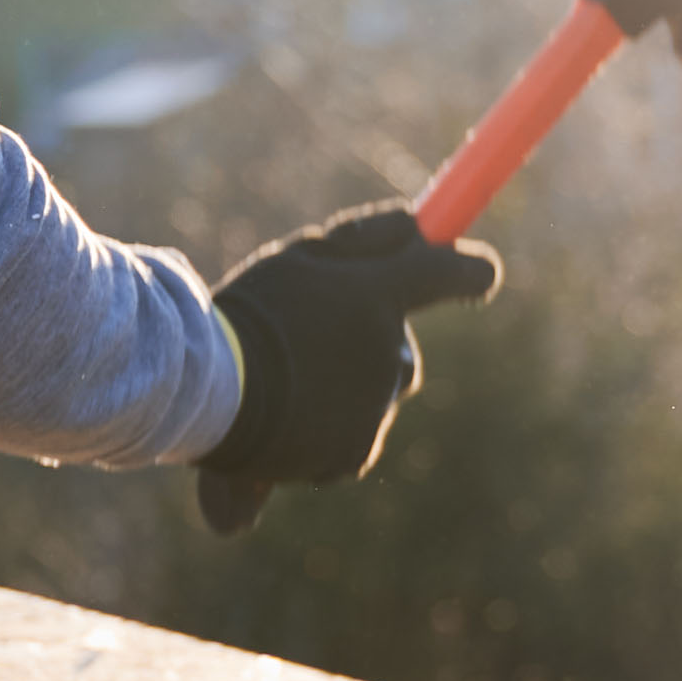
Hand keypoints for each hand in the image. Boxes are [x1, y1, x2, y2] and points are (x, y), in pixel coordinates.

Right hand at [191, 203, 504, 532]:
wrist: (200, 392)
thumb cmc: (243, 316)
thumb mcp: (296, 259)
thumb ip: (363, 241)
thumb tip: (420, 225)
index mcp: (376, 296)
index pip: (445, 274)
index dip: (467, 271)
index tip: (481, 273)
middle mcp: (388, 354)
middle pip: (401, 352)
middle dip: (372, 349)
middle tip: (316, 343)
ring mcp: (375, 408)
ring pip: (375, 396)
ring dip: (342, 389)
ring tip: (282, 386)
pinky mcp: (356, 454)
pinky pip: (352, 438)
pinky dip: (323, 431)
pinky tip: (278, 420)